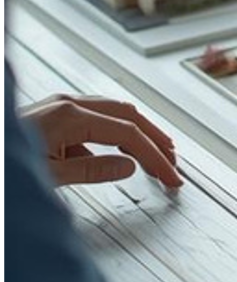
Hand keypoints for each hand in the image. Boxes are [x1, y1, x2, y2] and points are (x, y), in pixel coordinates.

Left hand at [20, 94, 181, 187]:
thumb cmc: (5, 164)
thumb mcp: (48, 175)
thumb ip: (92, 170)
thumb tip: (129, 167)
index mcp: (71, 116)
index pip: (128, 135)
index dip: (155, 157)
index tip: (171, 177)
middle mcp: (68, 104)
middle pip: (128, 114)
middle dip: (156, 138)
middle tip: (174, 162)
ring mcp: (59, 106)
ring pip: (113, 112)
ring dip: (138, 133)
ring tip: (156, 153)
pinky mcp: (52, 114)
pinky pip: (94, 119)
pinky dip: (114, 134)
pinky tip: (114, 156)